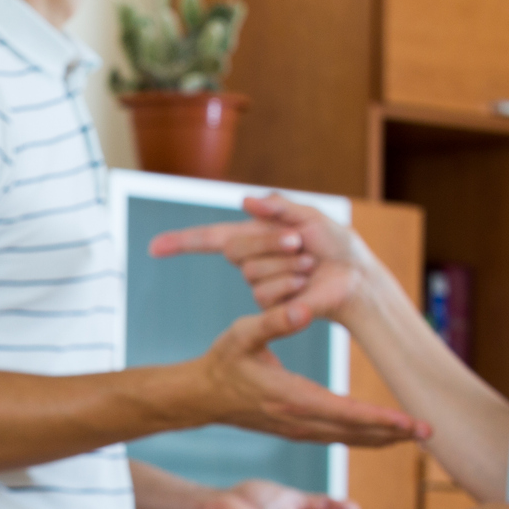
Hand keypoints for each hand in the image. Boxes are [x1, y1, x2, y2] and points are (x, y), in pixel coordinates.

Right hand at [150, 193, 384, 327]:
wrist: (354, 278)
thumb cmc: (336, 245)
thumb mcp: (310, 216)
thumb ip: (279, 206)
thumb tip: (246, 201)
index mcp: (255, 234)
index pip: (209, 238)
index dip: (181, 242)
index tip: (154, 247)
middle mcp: (252, 259)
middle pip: (233, 249)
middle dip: (267, 242)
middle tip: (299, 243)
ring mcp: (259, 284)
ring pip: (252, 273)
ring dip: (286, 266)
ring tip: (309, 265)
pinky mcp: (270, 307)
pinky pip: (266, 293)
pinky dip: (290, 285)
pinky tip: (306, 285)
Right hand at [192, 301, 428, 446]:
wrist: (200, 396)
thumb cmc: (222, 361)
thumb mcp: (241, 335)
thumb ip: (272, 322)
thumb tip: (303, 311)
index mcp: (291, 398)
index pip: (346, 413)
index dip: (382, 420)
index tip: (412, 422)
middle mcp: (298, 420)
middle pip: (355, 433)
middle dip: (395, 434)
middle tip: (431, 432)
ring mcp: (298, 429)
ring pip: (349, 439)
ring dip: (383, 438)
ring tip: (417, 436)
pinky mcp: (297, 430)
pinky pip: (338, 438)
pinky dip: (364, 438)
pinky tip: (383, 435)